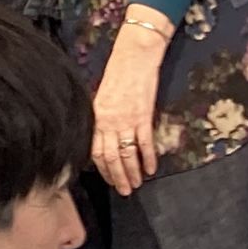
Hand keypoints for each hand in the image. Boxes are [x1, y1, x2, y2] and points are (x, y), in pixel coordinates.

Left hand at [93, 25, 167, 194]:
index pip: (96, 151)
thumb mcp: (101, 97)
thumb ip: (101, 119)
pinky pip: (145, 142)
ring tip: (137, 185)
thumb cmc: (116, 75)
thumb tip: (102, 138)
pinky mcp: (144, 115)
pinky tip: (152, 169)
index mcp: (97, 118)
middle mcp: (109, 121)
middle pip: (111, 157)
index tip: (109, 180)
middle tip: (125, 191)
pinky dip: (149, 158)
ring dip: (133, 172)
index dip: (102, 169)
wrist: (133, 57)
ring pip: (128, 154)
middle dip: (118, 177)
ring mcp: (127, 120)